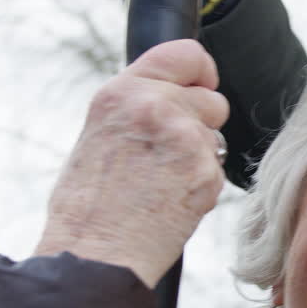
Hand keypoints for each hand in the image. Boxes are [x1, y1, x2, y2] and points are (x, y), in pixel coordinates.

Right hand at [35, 39, 229, 286]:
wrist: (95, 253)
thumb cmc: (88, 205)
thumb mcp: (100, 134)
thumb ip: (136, 108)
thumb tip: (171, 95)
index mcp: (122, 91)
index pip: (186, 54)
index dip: (201, 73)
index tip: (201, 87)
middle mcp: (155, 105)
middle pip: (213, 100)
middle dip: (201, 124)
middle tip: (169, 156)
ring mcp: (185, 137)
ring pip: (217, 137)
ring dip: (200, 158)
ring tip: (162, 184)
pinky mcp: (206, 172)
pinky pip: (217, 171)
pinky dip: (202, 187)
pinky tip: (171, 203)